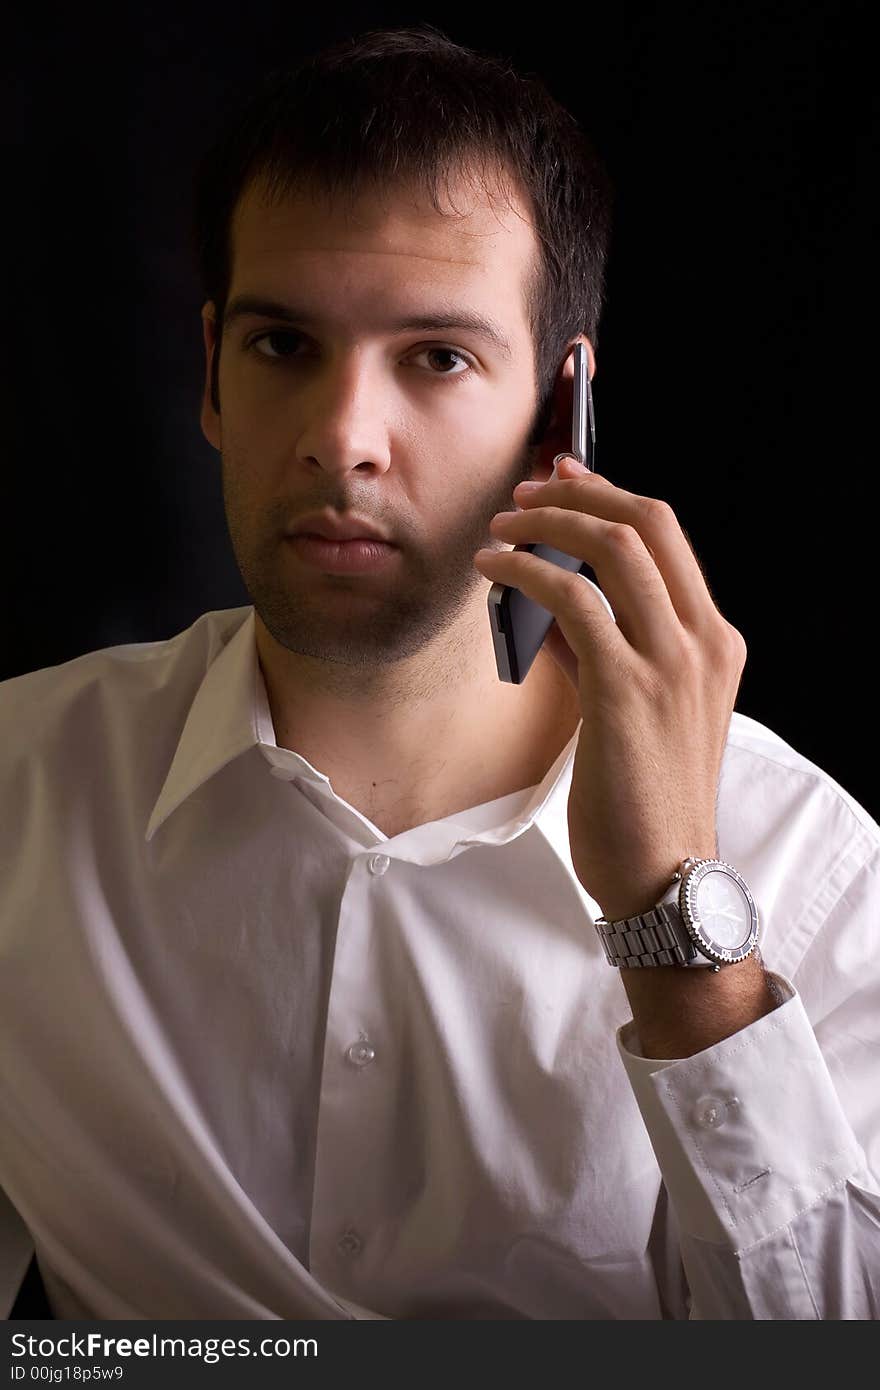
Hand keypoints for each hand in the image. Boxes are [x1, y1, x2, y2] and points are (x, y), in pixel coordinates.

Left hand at [473, 456, 747, 920]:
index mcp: (715, 642)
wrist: (665, 873)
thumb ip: (608, 654)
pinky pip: (573, 601)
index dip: (612, 496)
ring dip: (546, 524)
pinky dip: (526, 573)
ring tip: (499, 528)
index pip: (668, 537)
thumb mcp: (644, 712)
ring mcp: (672, 662)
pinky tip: (493, 572)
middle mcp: (704, 641)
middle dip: (580, 493)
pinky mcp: (627, 688)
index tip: (566, 478)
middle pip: (647, 523)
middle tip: (525, 490)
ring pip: (612, 549)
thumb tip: (551, 609)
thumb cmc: (646, 800)